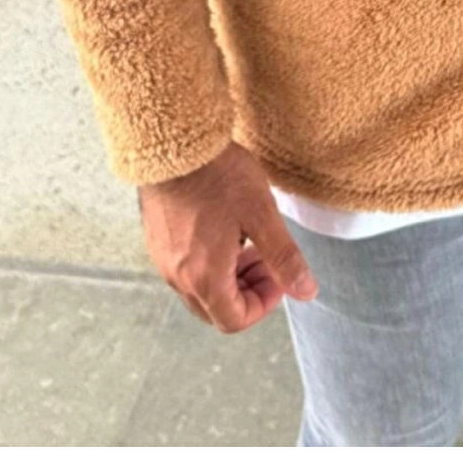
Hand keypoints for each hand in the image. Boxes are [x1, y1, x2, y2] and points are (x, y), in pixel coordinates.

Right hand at [139, 142, 318, 332]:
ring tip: (248, 242)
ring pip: (200, 289)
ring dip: (229, 278)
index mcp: (204, 277)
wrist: (173, 141)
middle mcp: (178, 276)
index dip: (264, 305)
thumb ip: (284, 258)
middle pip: (216, 309)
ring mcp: (163, 258)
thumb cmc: (218, 175)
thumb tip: (306, 291)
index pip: (234, 320)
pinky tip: (223, 230)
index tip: (278, 276)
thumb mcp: (261, 214)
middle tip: (266, 260)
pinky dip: (209, 264)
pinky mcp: (157, 239)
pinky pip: (184, 269)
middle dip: (248, 293)